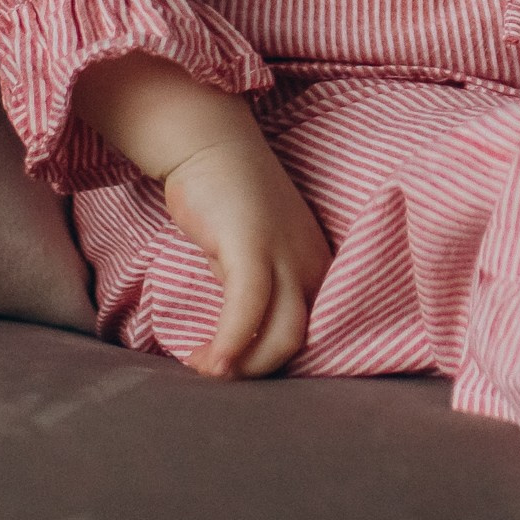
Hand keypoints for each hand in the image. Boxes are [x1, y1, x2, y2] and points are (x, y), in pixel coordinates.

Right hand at [73, 58, 329, 378]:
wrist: (210, 144)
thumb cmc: (226, 204)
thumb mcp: (250, 256)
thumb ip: (256, 294)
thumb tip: (237, 348)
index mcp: (316, 269)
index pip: (311, 336)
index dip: (271, 363)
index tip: (235, 372)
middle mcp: (312, 264)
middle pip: (299, 343)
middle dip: (257, 372)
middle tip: (214, 375)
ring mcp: (287, 254)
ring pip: (283, 335)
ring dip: (242, 366)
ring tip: (203, 370)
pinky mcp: (254, 246)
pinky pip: (248, 311)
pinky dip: (230, 343)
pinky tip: (206, 360)